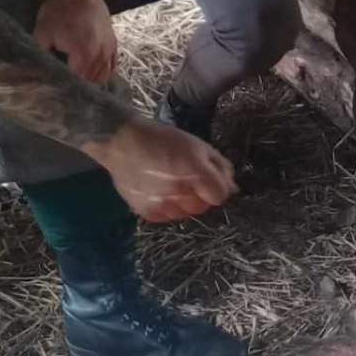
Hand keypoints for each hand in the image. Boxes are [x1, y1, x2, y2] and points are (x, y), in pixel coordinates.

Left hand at [35, 0, 116, 82]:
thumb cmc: (60, 11)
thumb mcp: (42, 32)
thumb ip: (40, 53)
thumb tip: (35, 69)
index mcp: (82, 58)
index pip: (75, 83)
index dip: (66, 87)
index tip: (57, 89)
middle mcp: (99, 58)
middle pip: (90, 82)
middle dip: (79, 86)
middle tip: (66, 87)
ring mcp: (108, 51)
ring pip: (103, 76)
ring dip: (92, 80)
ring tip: (81, 83)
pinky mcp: (113, 44)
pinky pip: (112, 65)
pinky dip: (105, 72)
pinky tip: (96, 73)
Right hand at [88, 118, 238, 222]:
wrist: (123, 142)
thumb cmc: (162, 139)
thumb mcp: (197, 145)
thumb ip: (220, 167)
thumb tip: (233, 188)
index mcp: (195, 171)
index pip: (220, 195)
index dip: (218, 187)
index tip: (209, 178)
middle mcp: (180, 191)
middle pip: (204, 206)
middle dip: (201, 194)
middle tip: (187, 178)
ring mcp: (162, 204)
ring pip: (186, 213)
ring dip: (184, 202)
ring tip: (170, 183)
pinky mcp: (148, 212)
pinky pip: (168, 216)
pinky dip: (167, 206)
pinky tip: (158, 189)